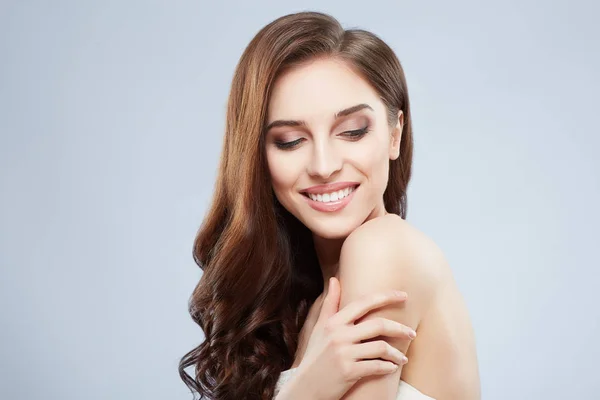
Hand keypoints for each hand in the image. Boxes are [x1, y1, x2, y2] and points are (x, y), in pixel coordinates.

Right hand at [293, 277, 415, 399]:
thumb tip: (335, 279)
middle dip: (400, 328)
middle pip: (378, 325)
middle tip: (412, 333)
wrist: (305, 386)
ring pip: (381, 347)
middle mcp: (339, 335)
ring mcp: (344, 354)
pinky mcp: (348, 372)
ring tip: (402, 357)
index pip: (364, 302)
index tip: (404, 295)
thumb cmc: (315, 355)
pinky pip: (376, 366)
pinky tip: (392, 367)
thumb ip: (330, 303)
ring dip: (396, 353)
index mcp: (333, 322)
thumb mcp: (320, 327)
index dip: (386, 296)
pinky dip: (388, 367)